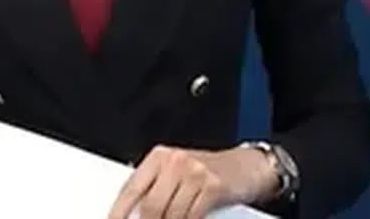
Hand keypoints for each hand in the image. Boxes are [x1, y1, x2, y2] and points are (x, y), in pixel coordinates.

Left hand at [107, 145, 278, 218]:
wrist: (249, 166)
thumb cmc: (212, 171)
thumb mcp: (180, 172)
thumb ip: (157, 188)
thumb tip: (133, 212)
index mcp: (161, 157)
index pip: (131, 188)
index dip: (120, 211)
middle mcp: (175, 161)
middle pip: (150, 205)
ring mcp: (194, 173)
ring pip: (169, 214)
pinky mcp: (212, 187)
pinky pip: (191, 216)